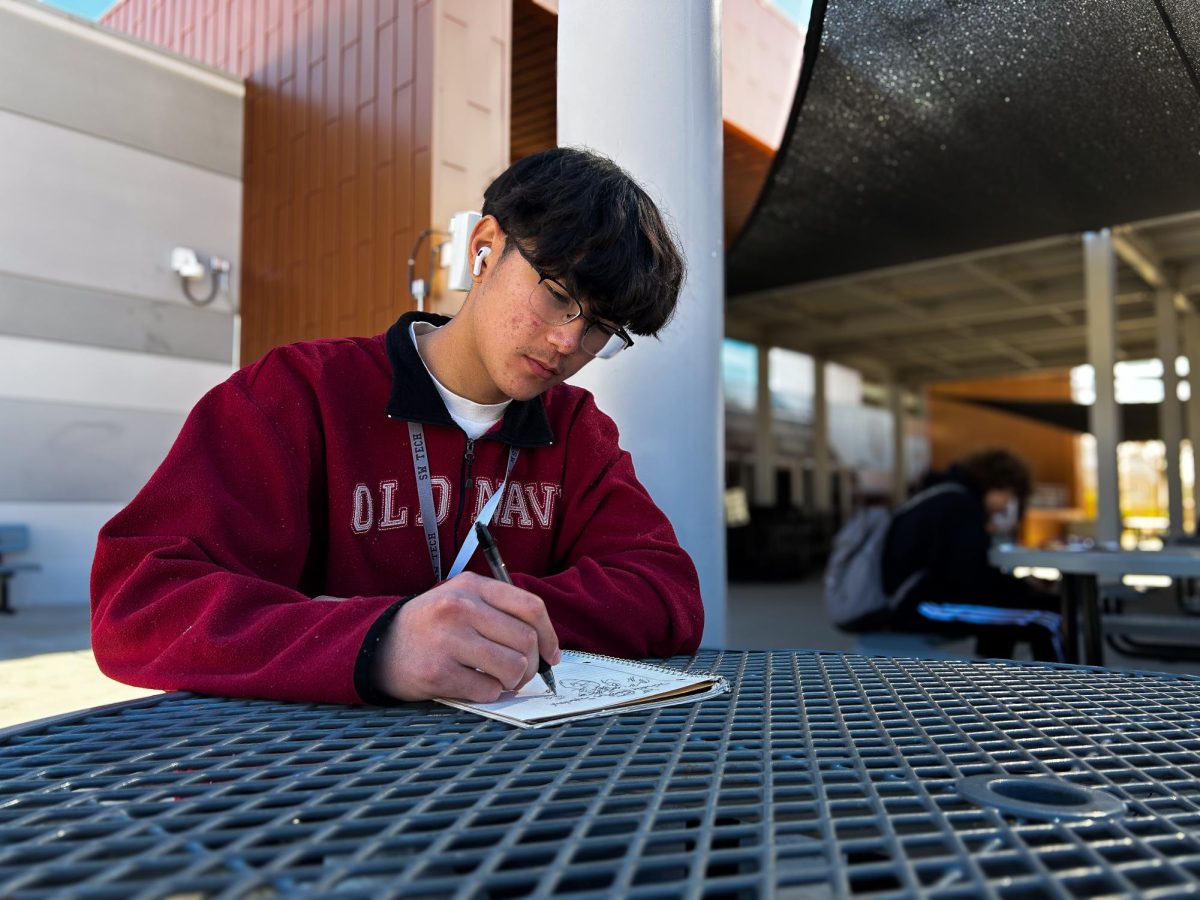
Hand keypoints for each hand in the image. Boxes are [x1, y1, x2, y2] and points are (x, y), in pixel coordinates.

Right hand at [374, 571, 560, 702]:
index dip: (550, 636)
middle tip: (520, 674)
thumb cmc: (430, 627)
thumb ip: (499, 612)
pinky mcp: (437, 672)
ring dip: (512, 681)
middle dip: (531, 665)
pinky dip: (489, 693)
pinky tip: (473, 685)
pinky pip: (487, 690)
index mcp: (472, 586)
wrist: (377, 646)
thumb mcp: (461, 599)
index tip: (551, 655)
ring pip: (512, 667)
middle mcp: (460, 608)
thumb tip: (545, 647)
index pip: (531, 607)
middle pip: (525, 640)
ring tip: (498, 680)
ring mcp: (448, 640)